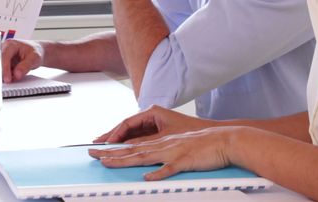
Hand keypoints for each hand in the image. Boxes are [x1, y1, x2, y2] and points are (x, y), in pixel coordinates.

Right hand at [1, 39, 43, 82]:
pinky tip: (14, 76)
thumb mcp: (34, 58)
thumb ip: (25, 66)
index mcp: (11, 44)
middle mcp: (4, 49)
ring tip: (15, 77)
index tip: (7, 78)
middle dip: (3, 73)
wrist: (35, 52)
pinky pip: (2, 72)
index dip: (5, 68)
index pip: (5, 56)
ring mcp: (3, 57)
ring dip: (6, 75)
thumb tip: (16, 74)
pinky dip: (8, 76)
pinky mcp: (4, 63)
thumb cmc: (34, 52)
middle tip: (9, 81)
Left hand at [87, 127, 239, 180]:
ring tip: (108, 163)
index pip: (134, 145)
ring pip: (144, 156)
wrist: (225, 140)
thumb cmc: (205, 144)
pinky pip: (170, 168)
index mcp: (162, 142)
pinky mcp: (185, 160)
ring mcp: (174, 152)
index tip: (100, 152)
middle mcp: (164, 145)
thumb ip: (165, 154)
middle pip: (132, 150)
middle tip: (92, 155)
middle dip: (111, 153)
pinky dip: (159, 173)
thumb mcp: (180, 146)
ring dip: (125, 159)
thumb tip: (152, 165)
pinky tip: (147, 177)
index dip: (116, 149)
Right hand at [94, 105, 210, 143]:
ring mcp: (156, 127)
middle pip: (126, 129)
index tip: (106, 143)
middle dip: (111, 137)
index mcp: (153, 113)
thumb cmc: (195, 132)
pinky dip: (130, 146)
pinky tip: (123, 152)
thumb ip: (145, 140)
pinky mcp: (162, 136)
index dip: (115, 134)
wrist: (217, 136)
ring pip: (133, 136)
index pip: (127, 123)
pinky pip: (141, 140)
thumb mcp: (166, 136)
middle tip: (95, 145)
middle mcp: (152, 118)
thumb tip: (127, 145)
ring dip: (119, 143)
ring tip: (104, 148)